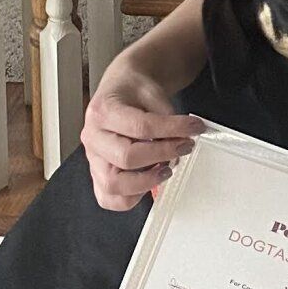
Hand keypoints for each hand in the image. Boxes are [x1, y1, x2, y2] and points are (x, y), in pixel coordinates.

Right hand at [80, 61, 202, 210]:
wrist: (121, 90)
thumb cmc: (133, 92)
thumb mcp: (152, 93)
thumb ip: (165, 118)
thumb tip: (180, 143)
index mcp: (102, 111)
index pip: (140, 127)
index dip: (173, 129)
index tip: (195, 127)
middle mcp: (92, 137)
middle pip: (126, 157)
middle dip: (162, 154)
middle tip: (185, 147)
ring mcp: (92, 159)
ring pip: (113, 184)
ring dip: (146, 182)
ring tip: (166, 169)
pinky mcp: (97, 174)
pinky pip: (107, 198)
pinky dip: (129, 199)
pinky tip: (148, 184)